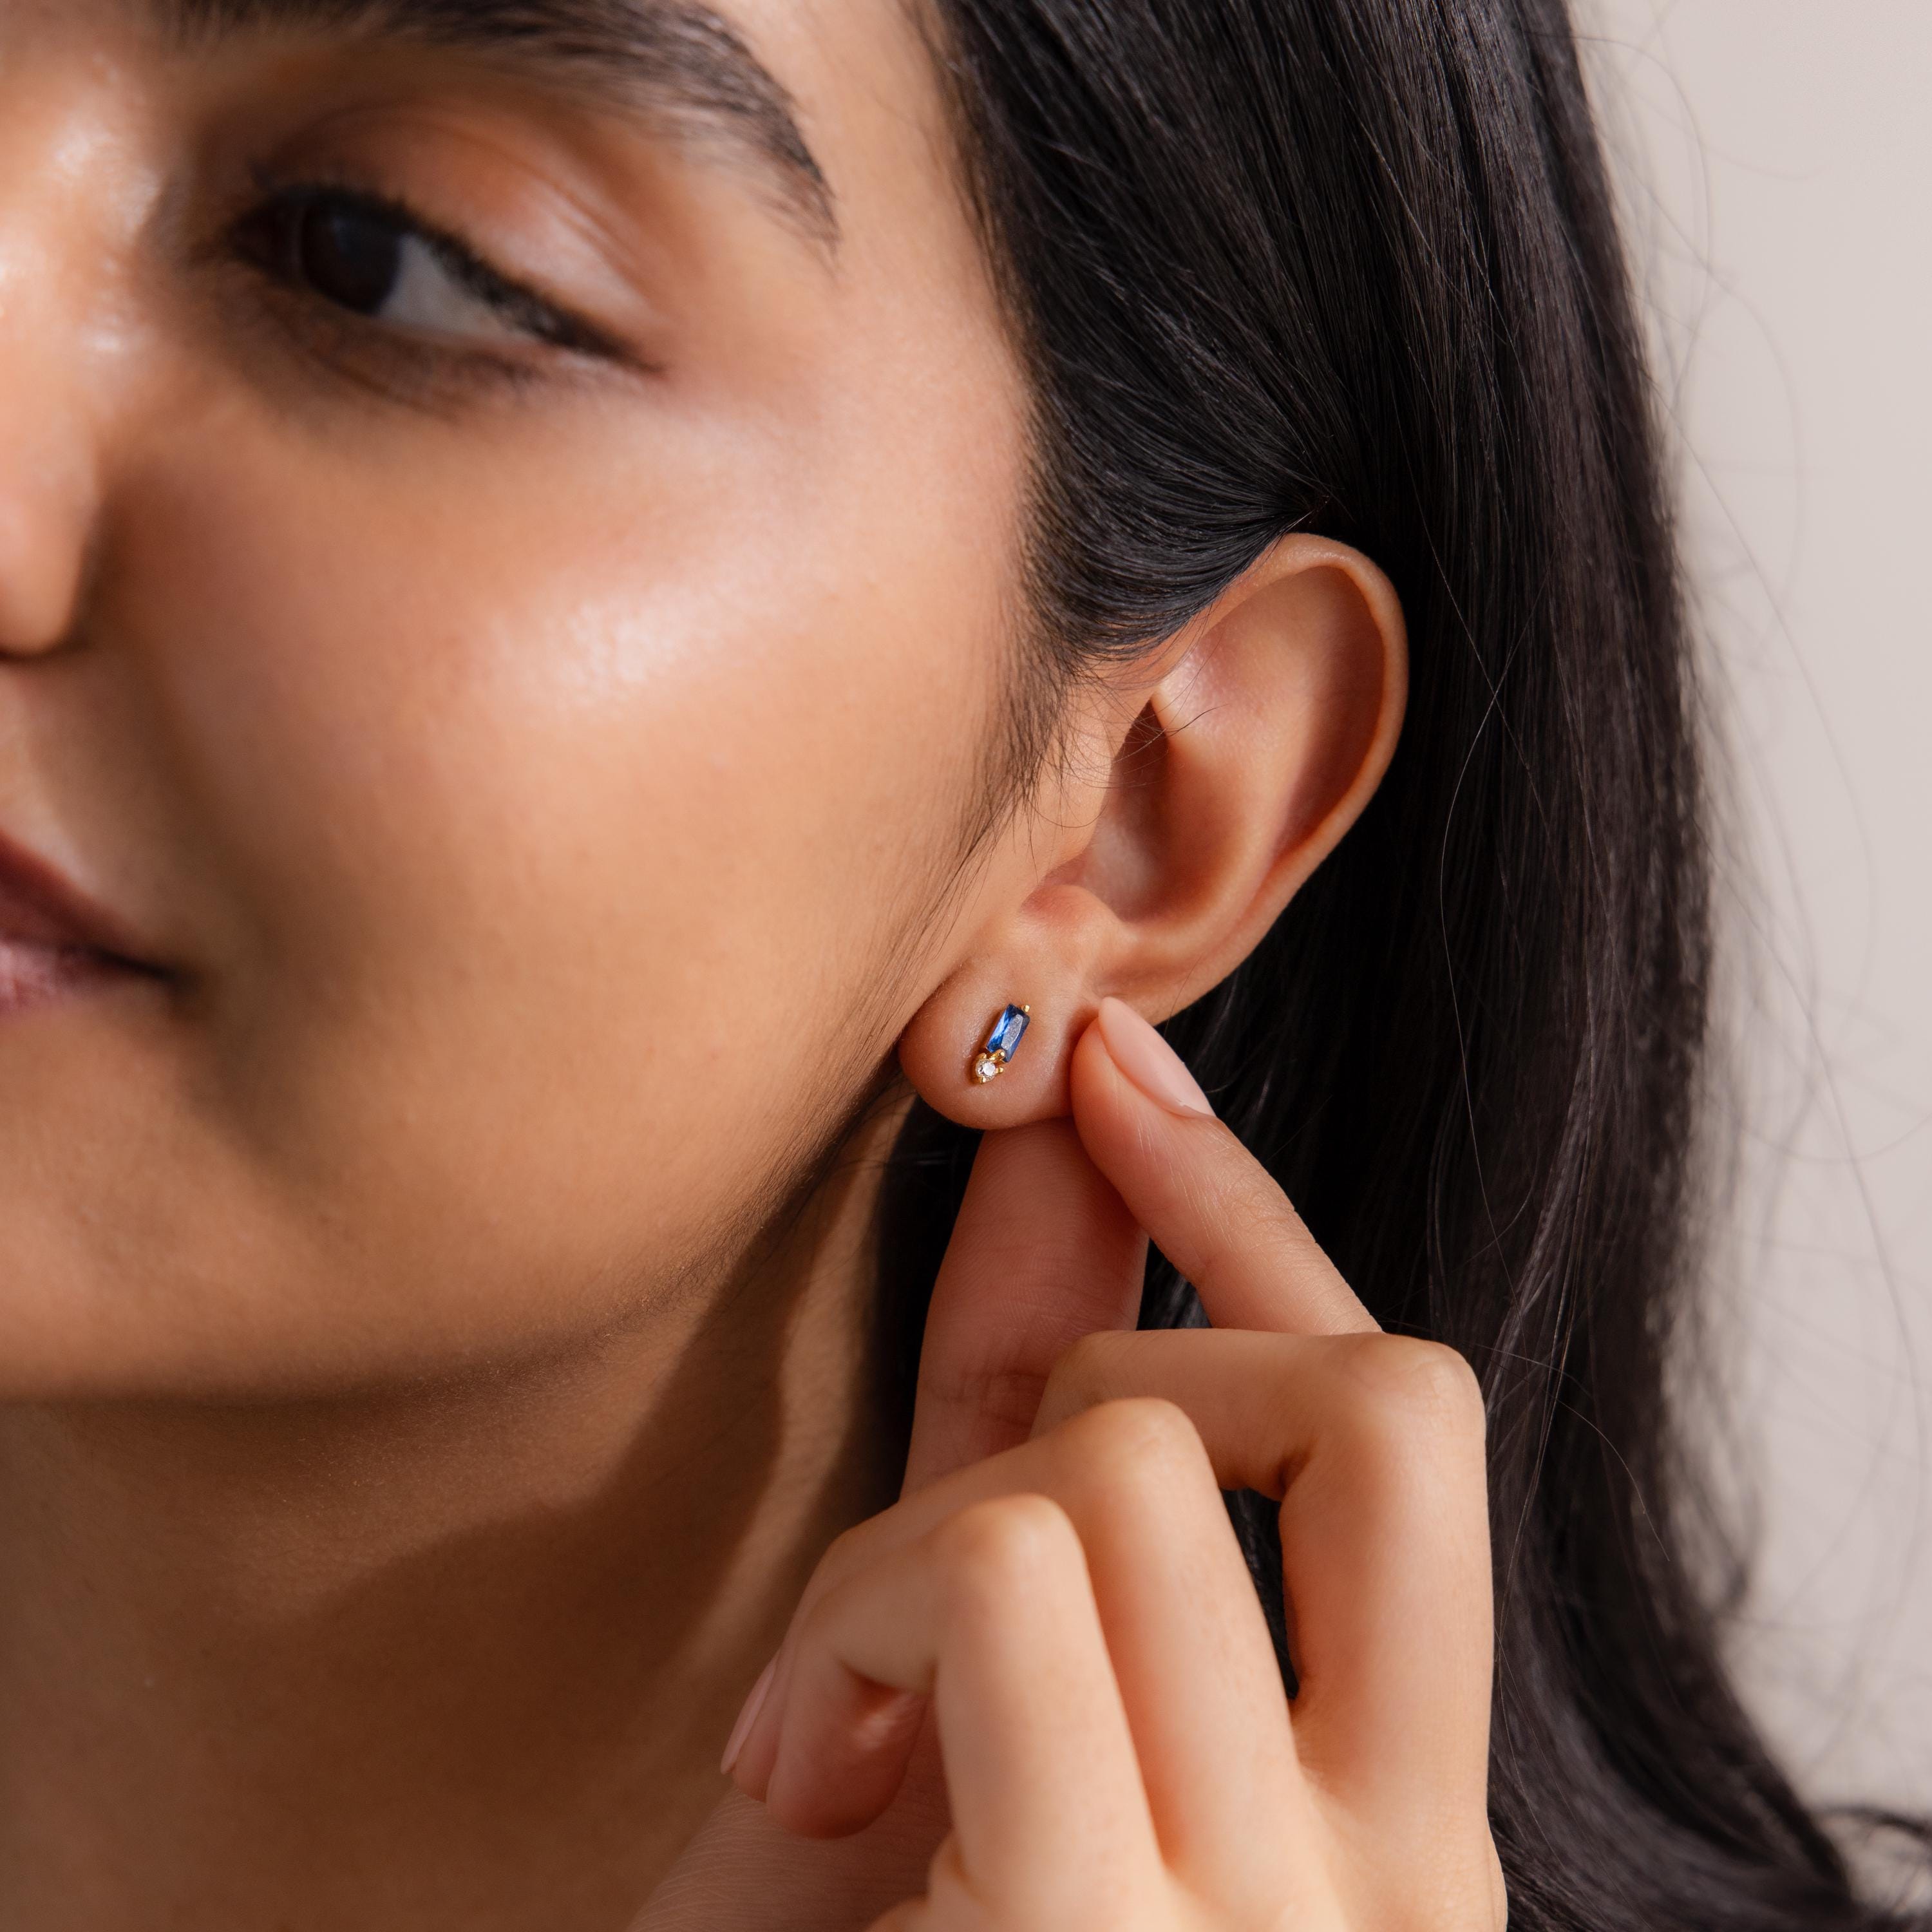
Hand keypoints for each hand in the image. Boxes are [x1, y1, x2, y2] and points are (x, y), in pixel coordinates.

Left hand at [708, 999, 1502, 1929]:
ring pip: (1128, 1462)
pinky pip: (1005, 1558)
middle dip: (1155, 1351)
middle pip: (1378, 1402)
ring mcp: (1272, 1930)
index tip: (1115, 1068)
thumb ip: (1029, 1408)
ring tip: (833, 1704)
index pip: (1404, 1425)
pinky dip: (861, 1607)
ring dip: (919, 1527)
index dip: (1256, 1212)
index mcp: (1401, 1823)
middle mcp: (1400, 1885)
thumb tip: (1067, 1133)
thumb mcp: (963, 1666)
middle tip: (987, 1491)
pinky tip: (800, 1767)